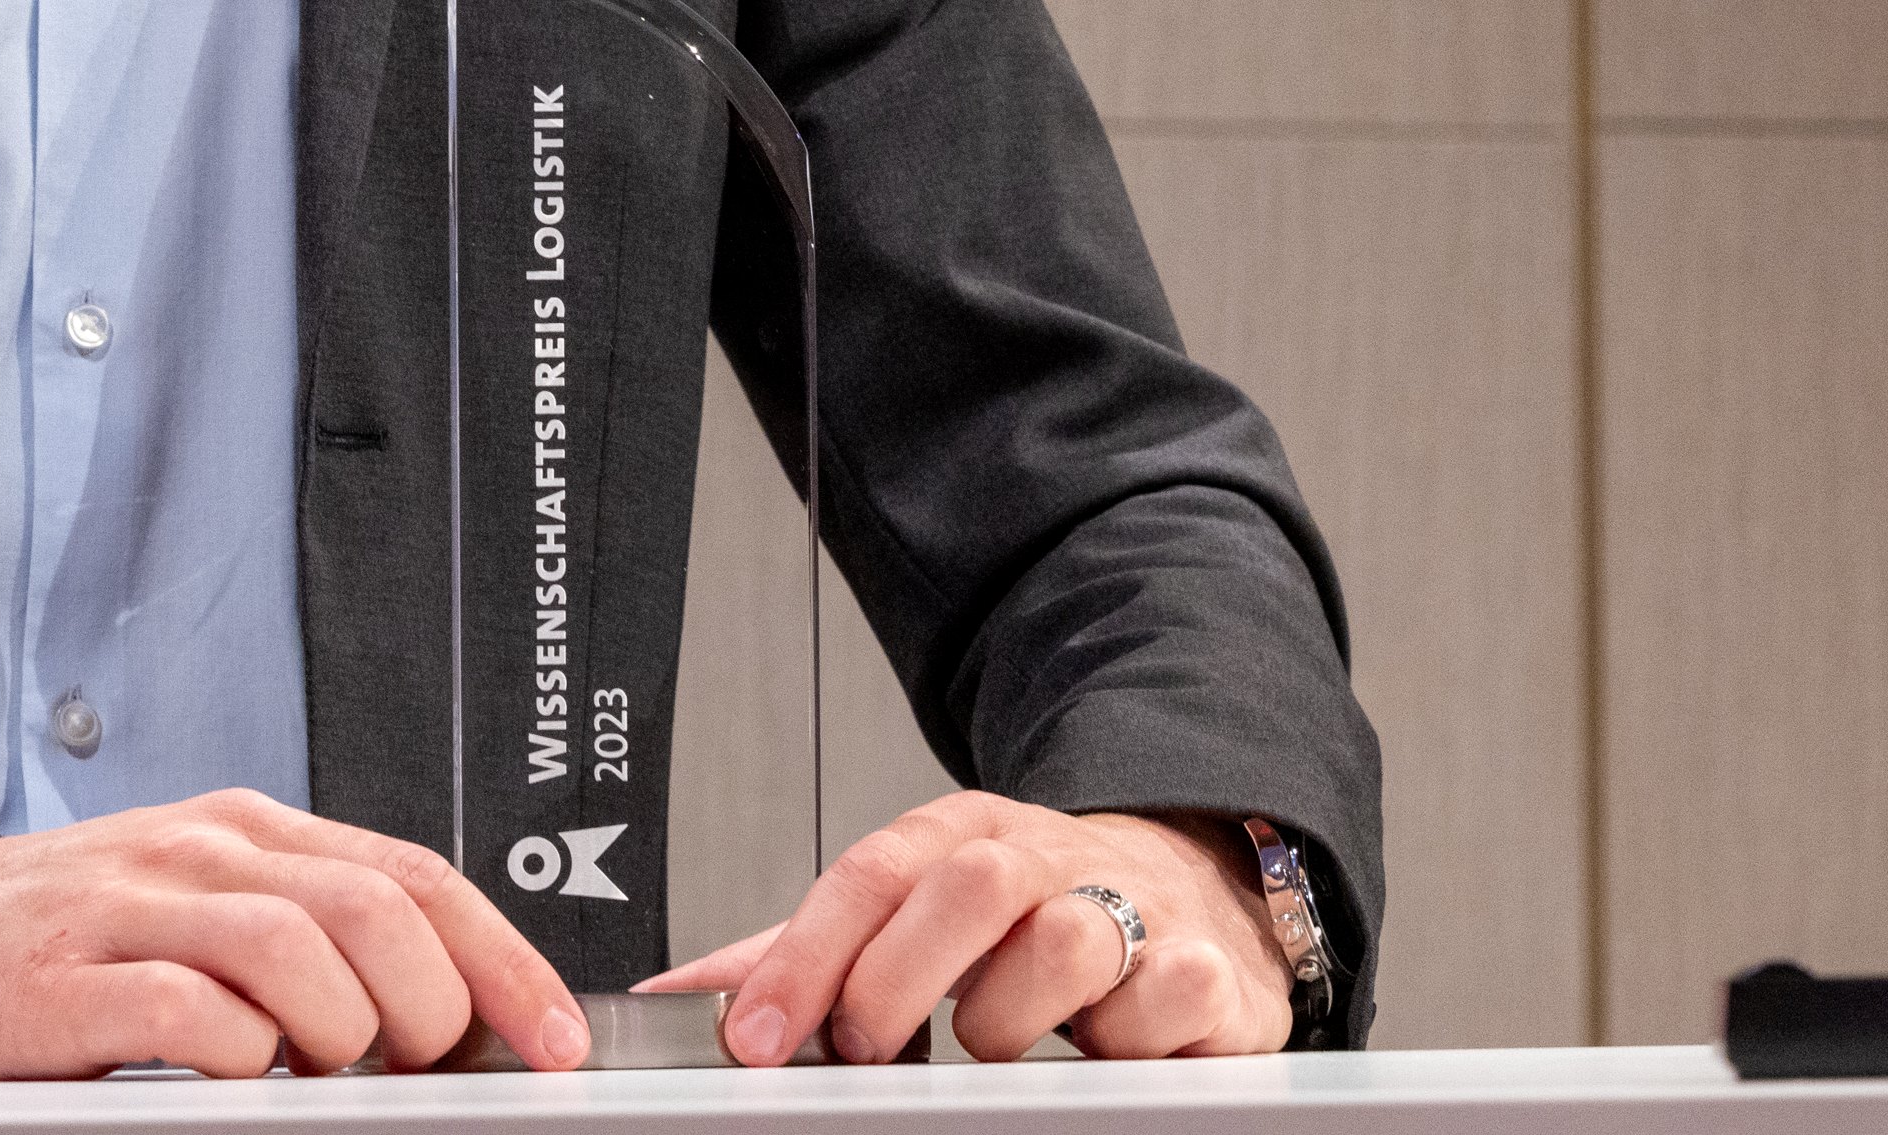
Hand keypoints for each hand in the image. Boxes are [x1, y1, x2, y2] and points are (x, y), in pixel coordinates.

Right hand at [0, 788, 591, 1080]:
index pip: (412, 876)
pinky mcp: (62, 982)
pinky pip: (183, 1009)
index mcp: (246, 835)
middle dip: (430, 1007)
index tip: (557, 1036)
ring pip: (292, 950)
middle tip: (421, 1070)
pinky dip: (233, 1052)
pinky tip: (234, 1074)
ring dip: (341, 1033)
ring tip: (327, 1076)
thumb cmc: (63, 936)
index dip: (503, 959)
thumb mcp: (198, 911)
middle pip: (372, 910)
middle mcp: (198, 855)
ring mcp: (128, 909)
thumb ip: (308, 940)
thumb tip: (444, 1012)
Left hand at [639, 794, 1285, 1063]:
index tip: (752, 1034)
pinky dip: (1127, 1035)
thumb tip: (678, 992)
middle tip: (866, 1047)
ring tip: (990, 1046)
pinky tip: (1101, 1050)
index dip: (800, 958)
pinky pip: (1168, 994)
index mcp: (961, 836)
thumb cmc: (1030, 916)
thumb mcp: (913, 918)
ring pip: (1066, 937)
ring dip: (1010, 1012)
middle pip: (965, 885)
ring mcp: (1133, 905)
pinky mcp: (1209, 971)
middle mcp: (1044, 857)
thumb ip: (804, 956)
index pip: (868, 875)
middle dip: (898, 977)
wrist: (1193, 888)